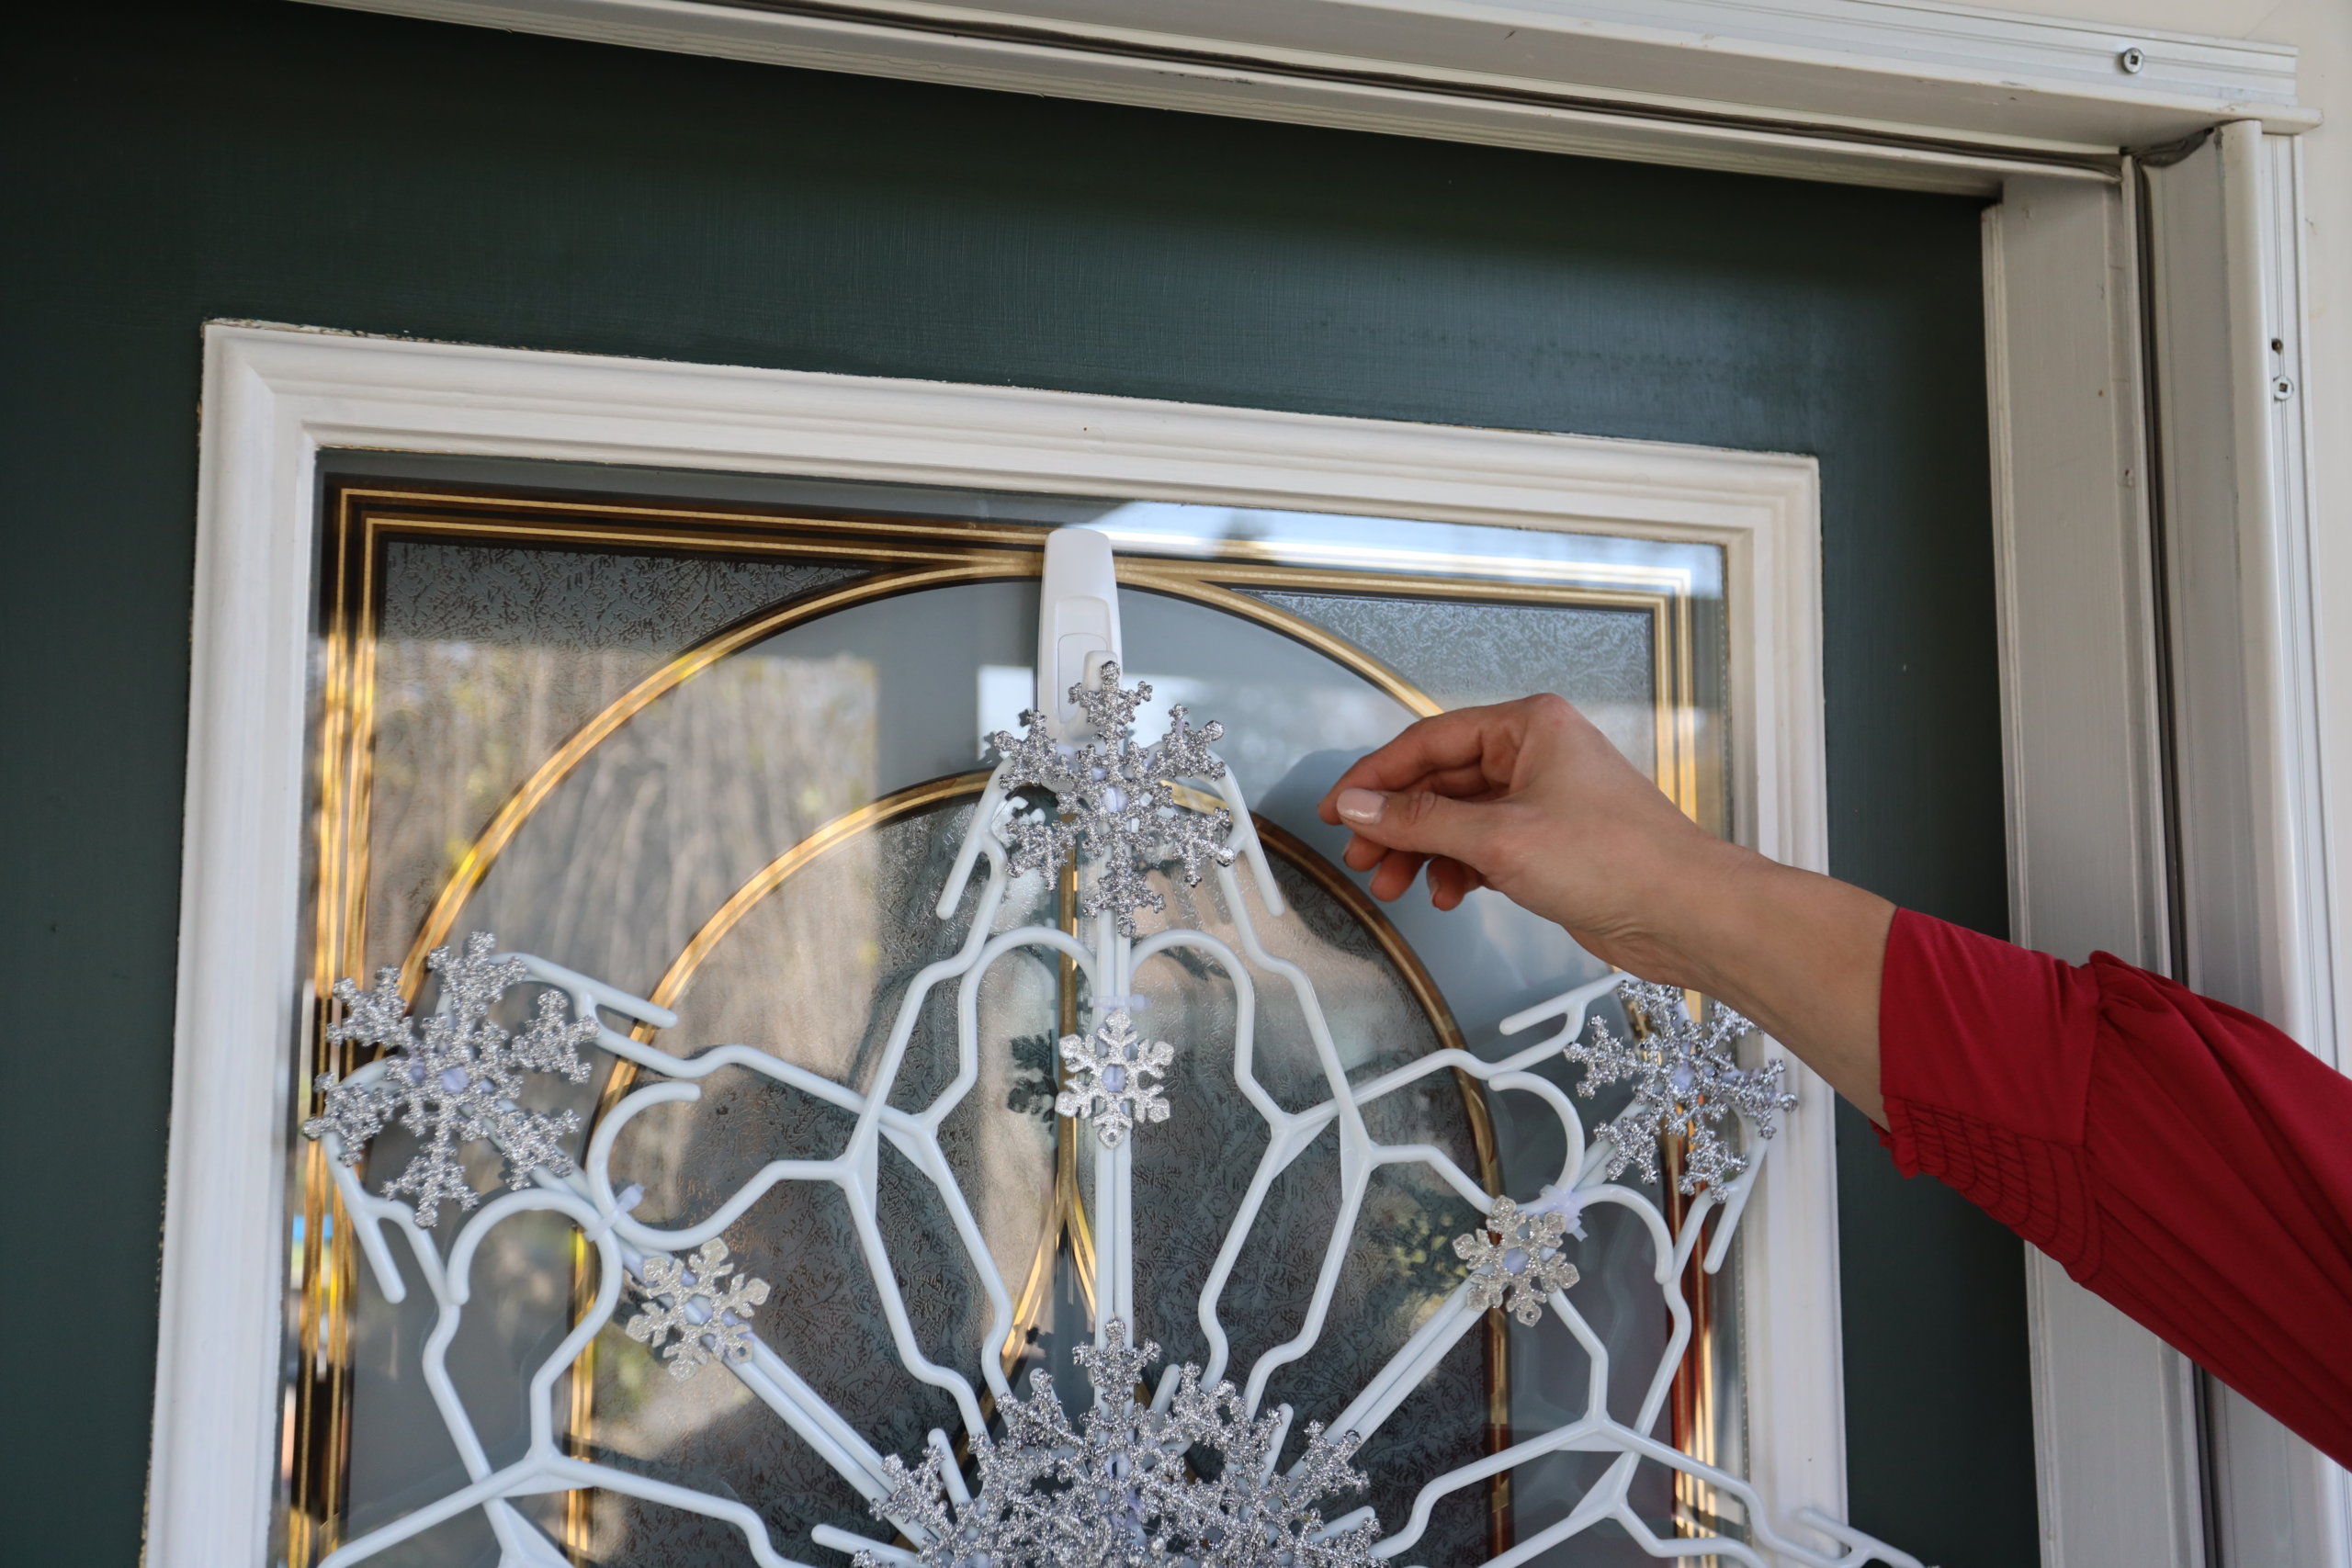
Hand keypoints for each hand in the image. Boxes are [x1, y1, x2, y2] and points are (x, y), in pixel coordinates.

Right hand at [1315, 695, 1891, 1118]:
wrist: (1686, 912)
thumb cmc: (1620, 859)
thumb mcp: (1499, 838)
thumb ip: (1420, 821)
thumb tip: (1361, 807)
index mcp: (1529, 726)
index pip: (1429, 741)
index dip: (1375, 777)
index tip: (1338, 808)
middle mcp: (1537, 754)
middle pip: (1441, 780)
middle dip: (1398, 823)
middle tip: (1363, 856)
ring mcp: (1545, 800)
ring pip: (1460, 818)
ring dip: (1424, 852)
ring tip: (1398, 885)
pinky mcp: (1551, 845)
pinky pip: (1484, 847)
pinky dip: (1458, 869)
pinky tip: (1447, 894)